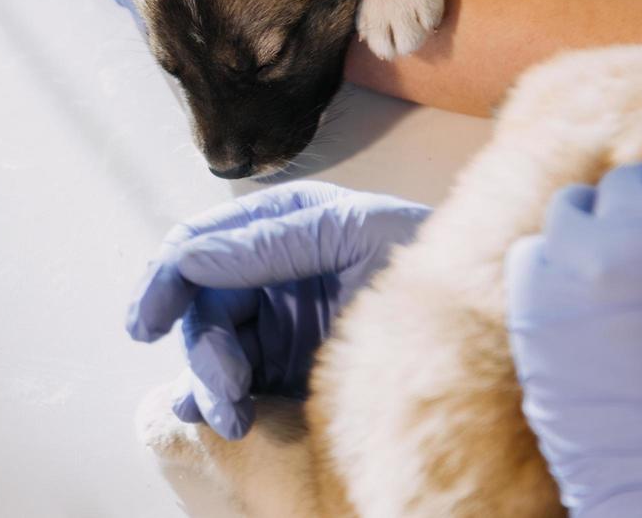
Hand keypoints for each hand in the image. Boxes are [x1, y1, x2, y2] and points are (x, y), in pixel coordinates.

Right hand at [126, 182, 430, 439]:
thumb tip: (188, 255)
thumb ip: (274, 243)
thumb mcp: (356, 238)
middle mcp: (273, 268)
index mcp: (286, 222)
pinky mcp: (290, 366)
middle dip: (203, 348)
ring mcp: (281, 319)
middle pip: (201, 302)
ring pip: (212, 347)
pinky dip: (216, 400)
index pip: (202, 242)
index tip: (149, 319)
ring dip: (212, 383)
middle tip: (226, 390)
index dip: (167, 277)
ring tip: (235, 417)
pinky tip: (217, 419)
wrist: (492, 324)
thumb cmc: (431, 263)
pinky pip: (236, 381)